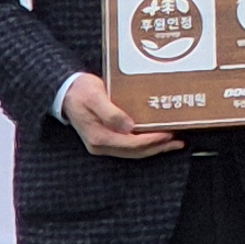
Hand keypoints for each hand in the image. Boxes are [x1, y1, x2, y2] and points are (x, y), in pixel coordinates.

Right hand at [60, 69, 182, 160]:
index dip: (151, 141)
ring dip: (154, 147)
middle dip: (158, 147)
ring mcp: (103, 143)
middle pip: (135, 152)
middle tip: (178, 141)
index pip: (130, 144)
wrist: (66, 91)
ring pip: (133, 151)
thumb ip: (111, 113)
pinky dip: (145, 143)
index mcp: (98, 136)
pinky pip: (129, 145)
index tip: (168, 134)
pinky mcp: (107, 138)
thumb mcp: (95, 97)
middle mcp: (100, 144)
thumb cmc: (81, 91)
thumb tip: (128, 127)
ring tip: (174, 141)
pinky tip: (158, 137)